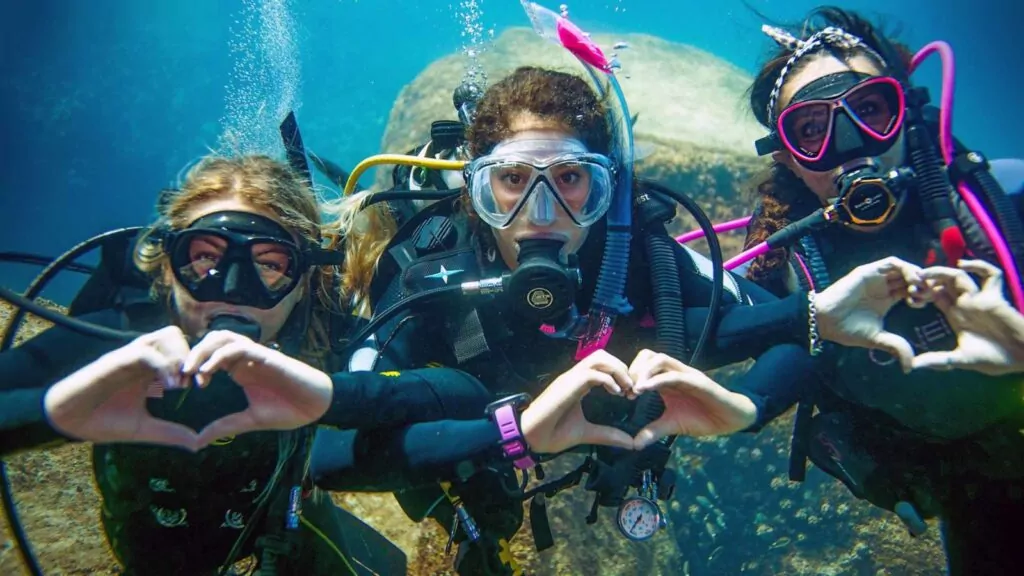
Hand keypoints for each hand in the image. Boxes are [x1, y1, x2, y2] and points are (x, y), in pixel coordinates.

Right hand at [44, 326, 199, 450]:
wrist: (68, 421)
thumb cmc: (101, 421)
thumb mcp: (143, 429)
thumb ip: (170, 432)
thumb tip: (197, 443)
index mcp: (150, 369)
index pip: (181, 349)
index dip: (196, 364)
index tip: (202, 386)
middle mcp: (143, 358)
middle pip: (177, 335)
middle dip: (192, 356)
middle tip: (194, 383)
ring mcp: (130, 356)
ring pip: (167, 335)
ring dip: (180, 356)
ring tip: (179, 384)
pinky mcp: (116, 361)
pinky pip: (146, 352)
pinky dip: (164, 366)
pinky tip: (168, 387)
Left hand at [184, 330, 332, 446]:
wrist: (316, 406)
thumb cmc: (289, 410)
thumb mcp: (249, 421)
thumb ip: (224, 426)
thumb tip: (197, 442)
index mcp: (239, 371)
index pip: (209, 356)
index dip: (192, 367)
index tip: (181, 386)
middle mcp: (244, 359)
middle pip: (211, 341)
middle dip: (192, 354)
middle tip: (179, 375)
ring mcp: (255, 355)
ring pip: (222, 337)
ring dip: (203, 350)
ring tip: (190, 370)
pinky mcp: (265, 356)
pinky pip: (238, 348)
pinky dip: (219, 356)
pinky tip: (207, 372)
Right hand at [520, 350, 635, 453]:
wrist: (531, 438)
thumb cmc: (553, 433)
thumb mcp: (587, 434)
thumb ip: (608, 435)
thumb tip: (631, 443)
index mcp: (579, 383)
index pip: (602, 365)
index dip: (620, 374)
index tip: (630, 393)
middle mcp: (575, 376)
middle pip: (602, 355)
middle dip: (621, 367)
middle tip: (631, 388)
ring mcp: (570, 378)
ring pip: (598, 357)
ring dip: (616, 369)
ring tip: (625, 388)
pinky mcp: (567, 385)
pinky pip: (592, 373)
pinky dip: (608, 379)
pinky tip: (616, 392)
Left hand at [627, 349, 756, 448]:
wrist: (730, 419)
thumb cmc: (702, 417)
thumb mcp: (672, 425)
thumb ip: (653, 431)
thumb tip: (634, 444)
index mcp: (666, 379)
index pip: (643, 363)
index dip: (630, 375)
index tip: (623, 393)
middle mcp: (675, 372)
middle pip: (648, 355)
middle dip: (634, 370)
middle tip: (627, 390)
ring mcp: (686, 374)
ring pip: (661, 359)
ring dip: (644, 371)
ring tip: (635, 389)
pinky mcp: (698, 381)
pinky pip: (676, 374)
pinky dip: (658, 379)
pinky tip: (645, 389)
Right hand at [815, 256, 924, 372]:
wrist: (826, 321)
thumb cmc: (847, 330)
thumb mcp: (877, 339)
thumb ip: (895, 347)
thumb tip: (910, 367)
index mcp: (887, 299)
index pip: (912, 290)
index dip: (923, 295)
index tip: (926, 304)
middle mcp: (883, 286)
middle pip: (911, 278)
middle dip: (923, 284)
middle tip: (927, 294)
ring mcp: (876, 277)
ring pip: (904, 268)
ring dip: (916, 274)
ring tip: (920, 287)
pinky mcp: (869, 271)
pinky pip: (892, 263)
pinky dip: (906, 268)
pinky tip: (911, 281)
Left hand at [911, 259, 1023, 374]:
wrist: (1021, 358)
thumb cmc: (994, 359)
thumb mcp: (961, 360)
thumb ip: (938, 360)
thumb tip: (912, 366)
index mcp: (955, 314)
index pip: (934, 295)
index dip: (921, 293)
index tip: (908, 297)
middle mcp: (965, 303)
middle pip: (943, 282)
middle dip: (927, 280)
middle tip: (911, 282)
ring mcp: (980, 298)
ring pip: (959, 276)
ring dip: (941, 271)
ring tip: (925, 274)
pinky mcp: (996, 297)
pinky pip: (992, 275)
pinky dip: (979, 266)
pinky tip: (963, 265)